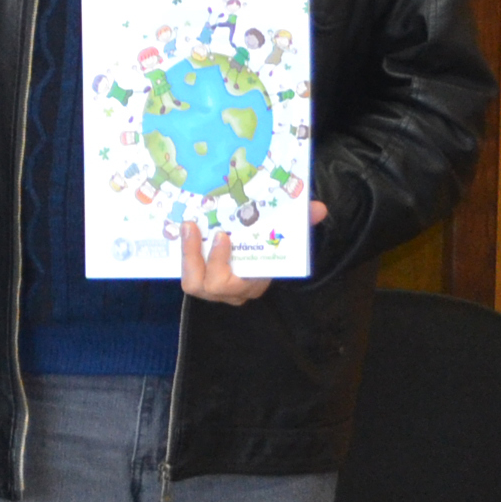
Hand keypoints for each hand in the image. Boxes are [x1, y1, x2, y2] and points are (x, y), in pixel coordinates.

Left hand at [182, 200, 327, 305]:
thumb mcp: (283, 234)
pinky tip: (180, 227)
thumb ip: (302, 222)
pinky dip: (182, 252)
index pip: (248, 284)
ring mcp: (211, 289)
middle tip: (210, 230)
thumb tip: (320, 209)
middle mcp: (233, 292)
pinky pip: (184, 272)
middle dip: (210, 260)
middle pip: (217, 287)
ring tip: (189, 226)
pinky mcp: (195, 279)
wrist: (248, 250)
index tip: (225, 237)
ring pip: (194, 284)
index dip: (236, 265)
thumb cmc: (266, 245)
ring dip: (189, 255)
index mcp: (257, 283)